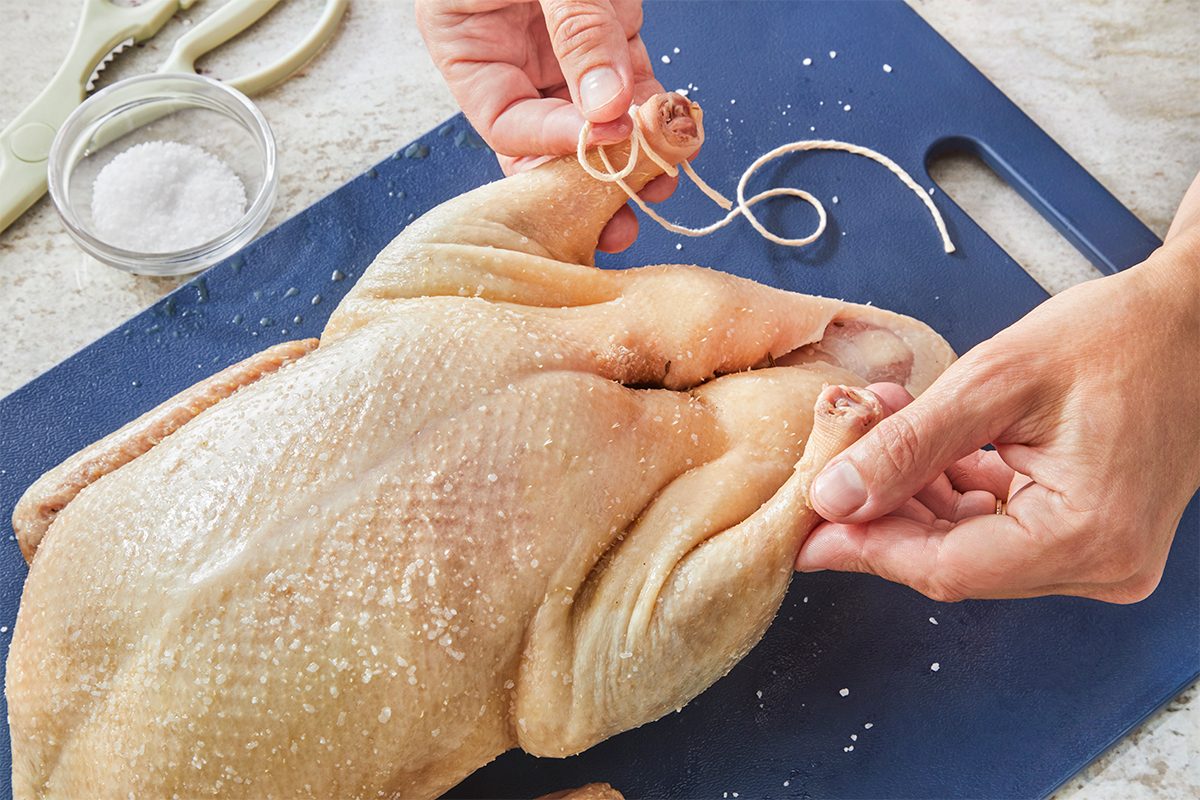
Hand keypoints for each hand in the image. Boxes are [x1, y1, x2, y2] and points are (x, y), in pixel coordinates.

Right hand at [416, 0, 673, 251]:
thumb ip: (575, 30)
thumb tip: (606, 103)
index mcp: (465, 43)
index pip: (505, 123)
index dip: (550, 142)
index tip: (597, 141)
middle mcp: (512, 54)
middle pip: (550, 138)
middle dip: (589, 177)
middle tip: (618, 219)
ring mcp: (563, 46)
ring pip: (598, 116)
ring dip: (633, 151)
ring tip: (662, 179)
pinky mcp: (609, 28)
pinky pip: (633, 79)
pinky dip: (656, 107)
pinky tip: (675, 130)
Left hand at [796, 173, 1199, 602]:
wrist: (1198, 319)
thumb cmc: (1121, 335)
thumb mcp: (997, 380)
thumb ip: (909, 446)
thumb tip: (833, 499)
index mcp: (1086, 536)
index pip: (945, 568)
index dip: (865, 549)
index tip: (804, 532)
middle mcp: (1100, 564)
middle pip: (953, 560)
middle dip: (881, 510)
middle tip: (828, 463)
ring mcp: (1097, 553)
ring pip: (967, 543)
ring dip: (910, 490)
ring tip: (873, 423)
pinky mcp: (1088, 531)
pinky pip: (997, 524)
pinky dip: (948, 484)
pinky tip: (914, 435)